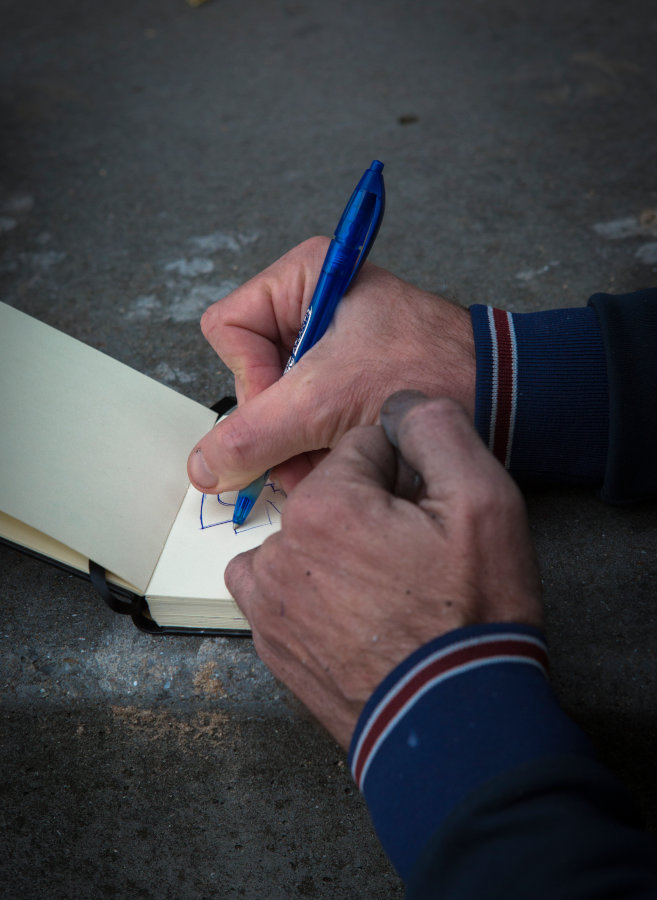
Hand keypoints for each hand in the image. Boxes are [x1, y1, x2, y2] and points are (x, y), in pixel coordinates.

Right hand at [187, 237, 474, 494]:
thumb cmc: (429, 370)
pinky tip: (341, 457)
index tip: (284, 408)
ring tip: (330, 457)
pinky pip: (303, 420)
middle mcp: (310, 307)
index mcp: (303, 277)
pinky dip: (315, 448)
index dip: (247, 377)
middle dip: (277, 424)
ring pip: (274, 406)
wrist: (500, 397)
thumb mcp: (325, 401)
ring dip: (295, 445)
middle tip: (305, 448)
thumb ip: (254, 436)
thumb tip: (203, 466)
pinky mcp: (345, 381)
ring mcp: (327, 348)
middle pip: (249, 375)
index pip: (229, 327)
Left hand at [225, 393, 542, 749]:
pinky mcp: (271, 644)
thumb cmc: (470, 618)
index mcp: (325, 506)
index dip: (408, 475)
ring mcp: (269, 603)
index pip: (363, 448)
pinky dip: (312, 591)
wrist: (449, 725)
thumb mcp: (483, 503)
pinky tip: (356, 616)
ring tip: (387, 593)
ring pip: (307, 540)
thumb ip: (435, 428)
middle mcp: (280, 550)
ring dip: (338, 550)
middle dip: (372, 514)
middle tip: (417, 563)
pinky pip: (284, 589)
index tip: (429, 517)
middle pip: (334, 495)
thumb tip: (398, 404)